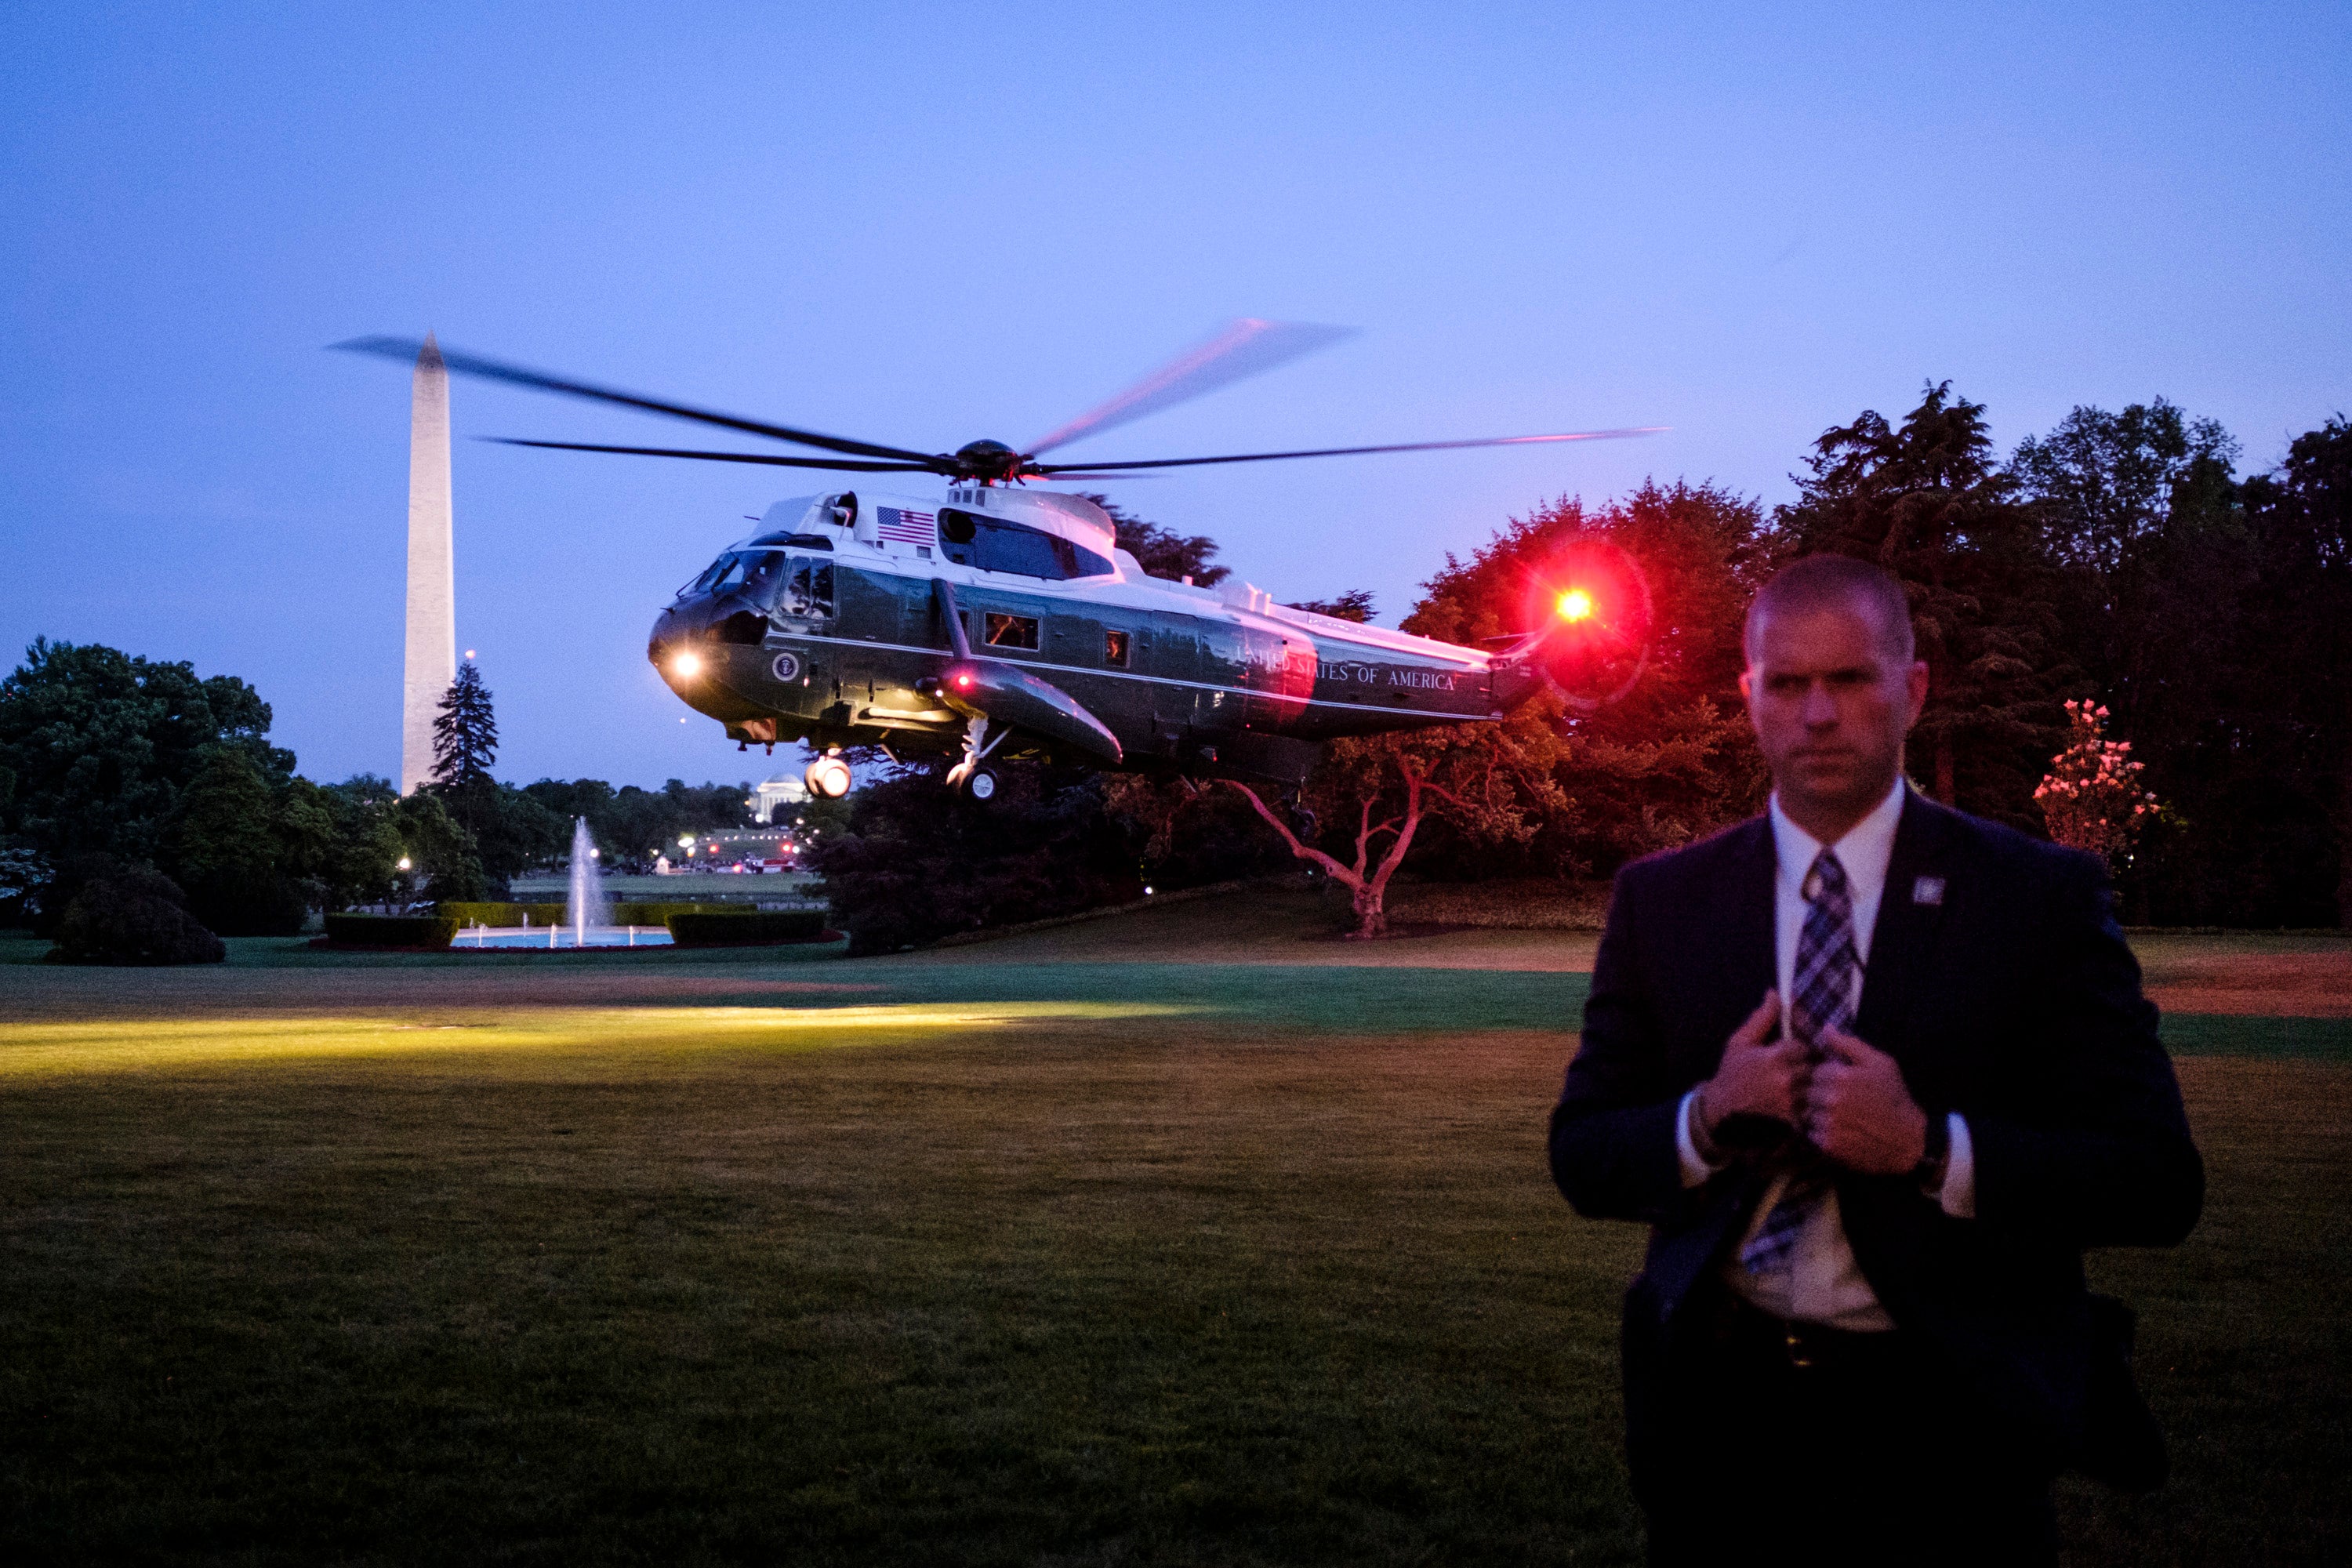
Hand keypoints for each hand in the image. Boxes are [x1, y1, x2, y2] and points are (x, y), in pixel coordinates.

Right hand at [1694, 991, 1806, 1141]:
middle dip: (1808, 1066)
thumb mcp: (1740, 1043)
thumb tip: (1775, 994)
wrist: (1721, 1112)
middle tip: (1799, 1069)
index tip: (1793, 1053)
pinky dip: (1808, 1104)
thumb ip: (1762, 1019)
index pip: (1804, 1046)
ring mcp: (1790, 1101)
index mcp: (1774, 1057)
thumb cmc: (1731, 1074)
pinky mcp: (1792, 1119)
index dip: (1800, 1048)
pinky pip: (1811, 1107)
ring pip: (1814, 1088)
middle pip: (1813, 1066)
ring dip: (1810, 1085)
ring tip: (1801, 1086)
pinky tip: (1798, 1102)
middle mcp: (1785, 1079)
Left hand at [1803, 1028, 1928, 1174]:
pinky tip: (1842, 1131)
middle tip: (1842, 1102)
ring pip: (1808, 1113)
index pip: (1815, 1072)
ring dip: (1820, 1114)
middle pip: (1808, 1092)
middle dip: (1821, 1095)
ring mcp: (1829, 1123)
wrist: (1908, 1139)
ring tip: (1842, 1117)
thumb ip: (1849, 1044)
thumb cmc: (1894, 1097)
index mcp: (1840, 1076)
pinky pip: (1812, 1133)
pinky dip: (1822, 1132)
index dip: (1827, 1078)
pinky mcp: (1829, 1144)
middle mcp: (1831, 1099)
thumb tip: (1826, 1028)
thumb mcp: (1880, 1063)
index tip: (1841, 1085)